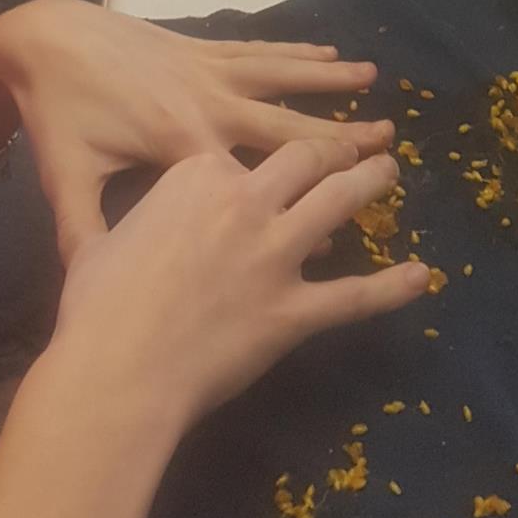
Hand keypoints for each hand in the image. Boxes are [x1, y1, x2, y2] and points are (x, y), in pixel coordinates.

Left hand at [0, 0, 394, 257]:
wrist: (46, 39)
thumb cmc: (58, 113)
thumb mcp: (67, 177)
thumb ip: (84, 233)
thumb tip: (89, 290)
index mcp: (183, 145)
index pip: (252, 187)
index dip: (289, 216)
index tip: (334, 241)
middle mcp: (209, 104)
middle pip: (285, 126)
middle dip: (338, 138)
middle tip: (387, 145)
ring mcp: (208, 70)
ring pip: (281, 77)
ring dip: (328, 80)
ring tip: (374, 81)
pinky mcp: (201, 46)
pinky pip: (259, 50)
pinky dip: (296, 52)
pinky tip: (327, 50)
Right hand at [51, 144, 428, 423]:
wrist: (116, 367)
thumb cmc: (96, 303)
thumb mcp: (97, 239)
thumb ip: (122, 223)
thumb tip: (105, 239)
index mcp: (198, 174)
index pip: (240, 155)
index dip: (250, 168)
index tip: (258, 173)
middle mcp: (245, 199)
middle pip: (301, 159)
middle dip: (329, 151)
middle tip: (349, 149)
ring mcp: (275, 253)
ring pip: (338, 201)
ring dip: (370, 181)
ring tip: (390, 170)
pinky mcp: (293, 309)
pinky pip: (353, 295)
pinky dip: (391, 286)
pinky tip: (422, 276)